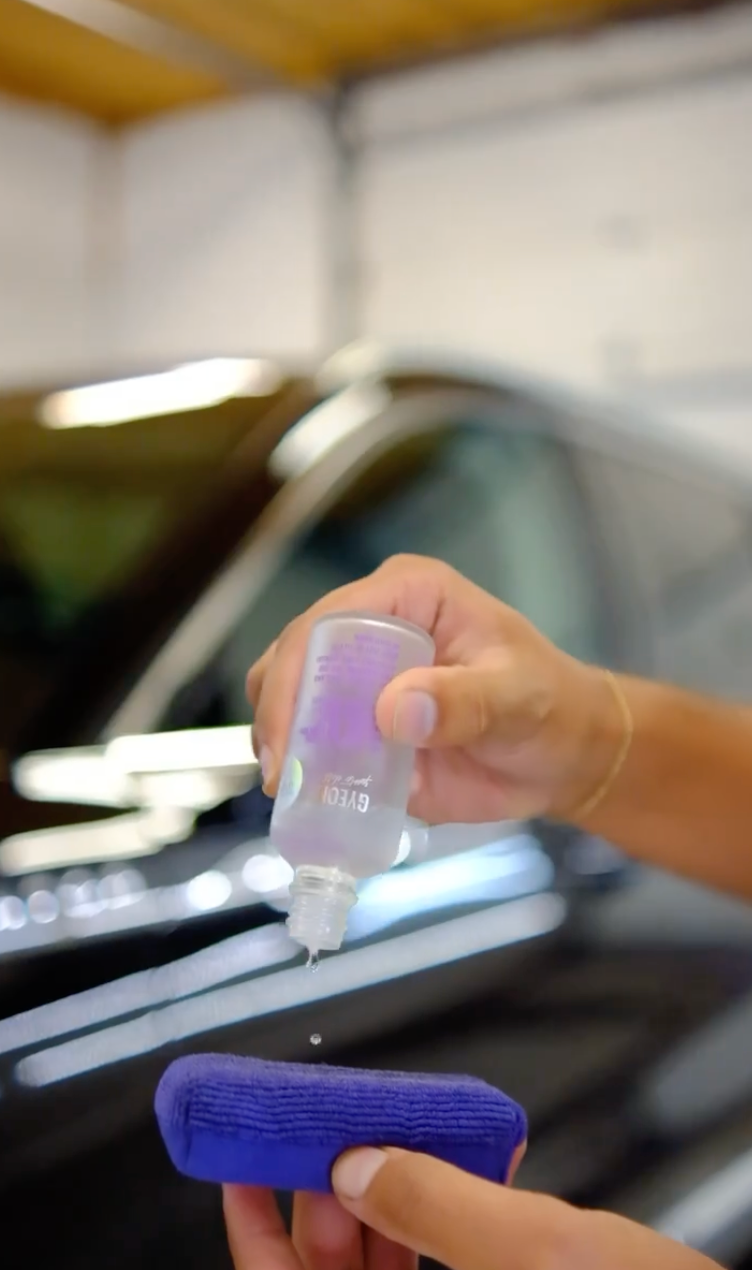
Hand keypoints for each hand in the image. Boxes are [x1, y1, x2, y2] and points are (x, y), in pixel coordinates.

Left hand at [224, 1147, 720, 1269]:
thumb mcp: (535, 1255)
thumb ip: (435, 1208)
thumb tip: (359, 1164)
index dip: (255, 1233)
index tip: (239, 1166)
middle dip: (325, 1194)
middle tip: (322, 1127)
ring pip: (382, 1267)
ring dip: (375, 1196)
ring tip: (374, 1135)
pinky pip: (433, 1264)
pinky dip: (428, 1212)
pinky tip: (442, 1165)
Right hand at [247, 553, 617, 823]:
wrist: (564, 754)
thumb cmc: (551, 707)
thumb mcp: (518, 700)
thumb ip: (465, 702)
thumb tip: (394, 711)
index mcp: (409, 594)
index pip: (328, 621)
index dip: (296, 674)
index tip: (289, 737)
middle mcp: (374, 626)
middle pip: (293, 655)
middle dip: (278, 713)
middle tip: (282, 774)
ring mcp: (361, 675)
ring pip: (290, 695)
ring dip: (281, 740)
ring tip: (289, 788)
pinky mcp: (359, 722)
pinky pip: (313, 739)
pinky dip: (301, 766)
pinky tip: (305, 799)